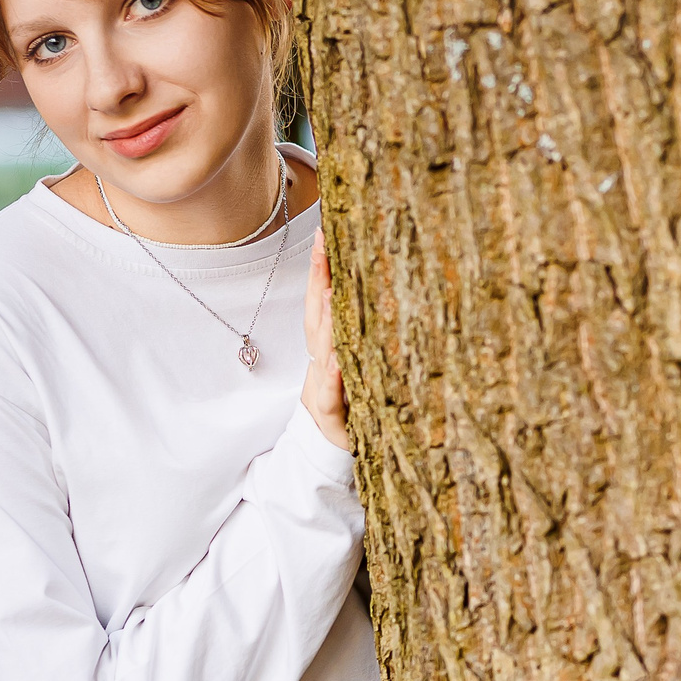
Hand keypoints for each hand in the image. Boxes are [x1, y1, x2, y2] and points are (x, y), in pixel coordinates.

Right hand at [302, 228, 352, 452]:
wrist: (327, 448)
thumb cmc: (345, 401)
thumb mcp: (352, 363)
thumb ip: (355, 332)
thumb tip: (364, 292)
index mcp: (325, 346)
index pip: (321, 299)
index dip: (320, 267)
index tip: (324, 232)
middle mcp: (321, 360)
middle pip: (316, 313)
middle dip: (318, 278)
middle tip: (322, 244)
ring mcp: (323, 386)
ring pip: (322, 349)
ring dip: (325, 321)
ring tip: (331, 290)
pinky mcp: (331, 416)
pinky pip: (330, 395)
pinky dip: (331, 378)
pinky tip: (334, 361)